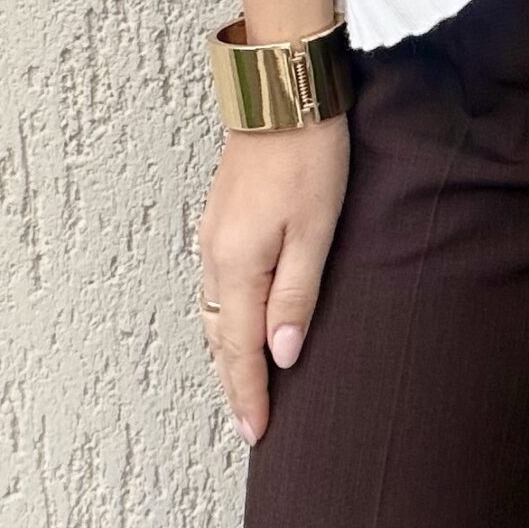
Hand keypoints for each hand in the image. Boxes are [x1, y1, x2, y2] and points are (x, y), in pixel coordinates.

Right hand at [198, 115, 349, 444]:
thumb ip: (297, 297)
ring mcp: (213, 236)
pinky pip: (217, 287)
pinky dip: (226, 319)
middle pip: (220, 338)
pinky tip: (241, 324)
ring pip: (215, 314)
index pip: (242, 350)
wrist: (284, 94)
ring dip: (228, 354)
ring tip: (246, 387)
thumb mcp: (316, 232)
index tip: (257, 434)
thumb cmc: (309, 157)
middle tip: (251, 424)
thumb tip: (282, 356)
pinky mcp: (220, 220)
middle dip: (234, 384)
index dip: (250, 395)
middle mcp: (215, 256)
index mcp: (238, 265)